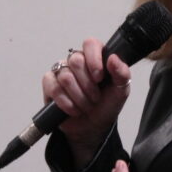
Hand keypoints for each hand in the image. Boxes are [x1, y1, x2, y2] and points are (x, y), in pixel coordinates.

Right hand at [42, 38, 131, 165]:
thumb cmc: (106, 105)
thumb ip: (122, 73)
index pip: (90, 44)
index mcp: (95, 58)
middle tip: (95, 97)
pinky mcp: (49, 84)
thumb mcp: (121, 91)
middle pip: (76, 61)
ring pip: (66, 77)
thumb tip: (113, 58)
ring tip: (86, 105)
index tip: (100, 77)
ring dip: (79, 97)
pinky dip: (66, 103)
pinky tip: (73, 109)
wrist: (93, 127)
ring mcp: (61, 72)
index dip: (94, 59)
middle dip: (88, 85)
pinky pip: (54, 88)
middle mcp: (76, 61)